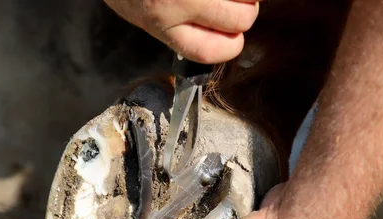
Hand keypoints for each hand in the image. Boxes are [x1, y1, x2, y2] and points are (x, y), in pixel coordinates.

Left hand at [103, 0, 261, 63]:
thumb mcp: (137, 11)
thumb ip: (171, 27)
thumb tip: (212, 36)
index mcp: (161, 23)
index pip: (211, 51)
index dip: (230, 46)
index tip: (231, 37)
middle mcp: (178, 1)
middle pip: (239, 19)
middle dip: (245, 11)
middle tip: (235, 2)